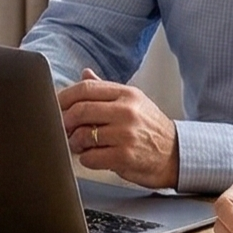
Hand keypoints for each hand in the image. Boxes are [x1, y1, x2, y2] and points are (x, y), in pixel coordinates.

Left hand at [56, 71, 178, 188]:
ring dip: (75, 142)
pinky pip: (90, 157)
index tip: (57, 105)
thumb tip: (85, 73)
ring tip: (79, 144)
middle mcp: (127, 111)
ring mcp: (126, 134)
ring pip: (83, 134)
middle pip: (80, 110)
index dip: (65, 97)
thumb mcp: (134, 102)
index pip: (86, 88)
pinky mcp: (125, 156)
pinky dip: (86, 159)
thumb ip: (107, 89)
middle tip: (65, 128)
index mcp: (127, 94)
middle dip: (66, 121)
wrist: (176, 155)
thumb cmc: (150, 128)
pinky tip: (93, 157)